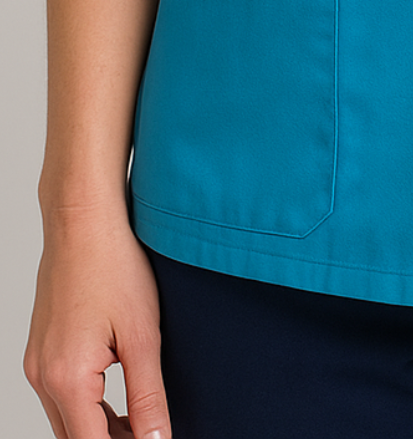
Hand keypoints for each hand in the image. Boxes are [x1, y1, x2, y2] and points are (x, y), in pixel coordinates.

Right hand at [24, 208, 171, 438]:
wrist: (83, 220)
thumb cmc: (114, 265)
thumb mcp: (142, 336)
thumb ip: (148, 397)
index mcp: (67, 379)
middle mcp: (42, 377)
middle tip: (152, 435)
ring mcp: (36, 363)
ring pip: (66, 421)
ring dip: (100, 430)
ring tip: (142, 423)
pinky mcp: (39, 350)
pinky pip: (60, 397)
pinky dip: (87, 407)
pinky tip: (119, 400)